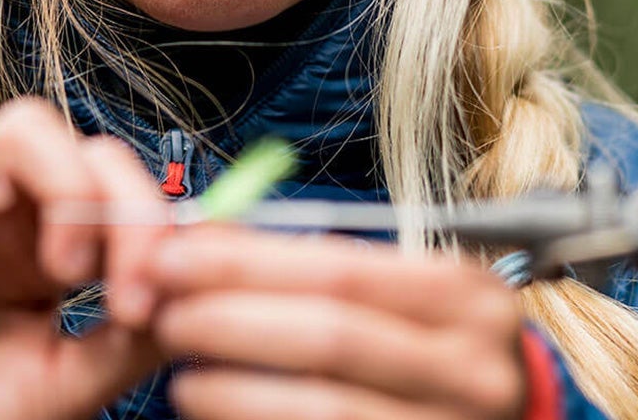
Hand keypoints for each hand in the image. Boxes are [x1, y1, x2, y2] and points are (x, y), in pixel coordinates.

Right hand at [0, 97, 170, 419]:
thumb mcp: (77, 381)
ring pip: (24, 124)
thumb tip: (203, 285)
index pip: (129, 190)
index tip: (152, 305)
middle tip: (120, 291)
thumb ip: (139, 337)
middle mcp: (17, 209)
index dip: (154, 228)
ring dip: (63, 180)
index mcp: (65, 239)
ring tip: (62, 264)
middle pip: (88, 148)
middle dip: (126, 210)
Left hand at [147, 226, 530, 419]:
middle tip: (163, 310)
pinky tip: (213, 408)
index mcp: (469, 300)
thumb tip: (207, 235)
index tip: (174, 255)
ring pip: (319, 407)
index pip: (343, 271)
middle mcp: (474, 370)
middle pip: (329, 337)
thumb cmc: (432, 353)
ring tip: (180, 372)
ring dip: (230, 388)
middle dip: (229, 319)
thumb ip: (317, 267)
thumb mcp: (404, 296)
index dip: (248, 263)